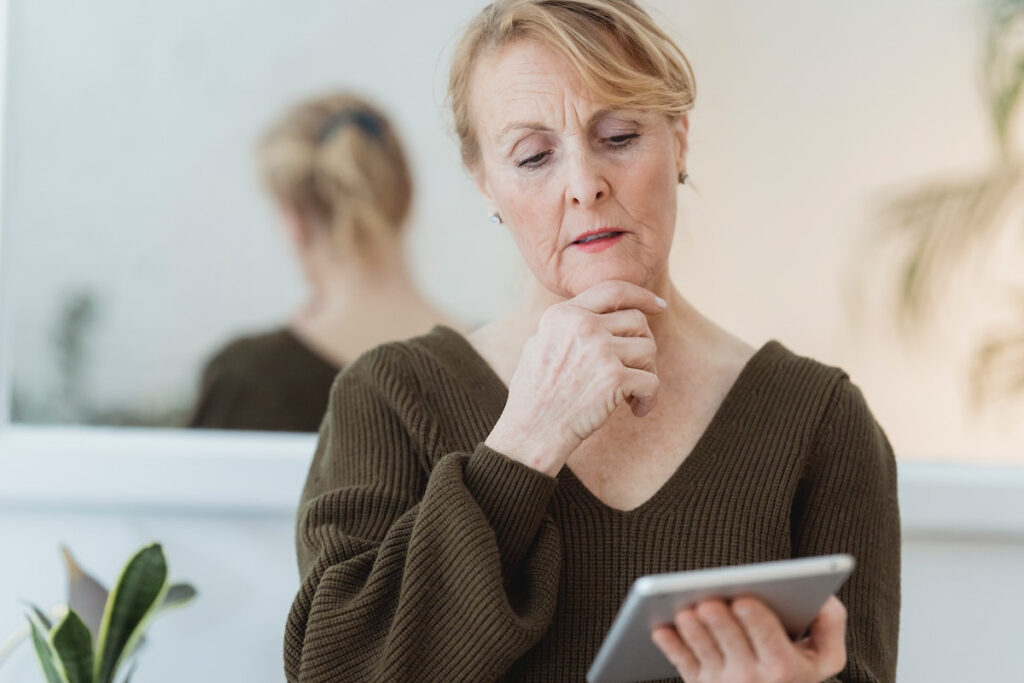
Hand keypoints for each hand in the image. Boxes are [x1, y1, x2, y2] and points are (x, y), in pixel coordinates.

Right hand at [485, 280, 664, 475]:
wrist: (532, 431)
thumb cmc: (535, 394)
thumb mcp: (540, 344)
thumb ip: (570, 325)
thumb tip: (606, 315)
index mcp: (563, 314)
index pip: (613, 290)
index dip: (641, 296)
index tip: (658, 306)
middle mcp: (582, 326)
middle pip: (637, 321)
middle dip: (642, 344)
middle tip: (636, 368)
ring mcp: (600, 351)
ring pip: (648, 349)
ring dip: (646, 371)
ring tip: (630, 393)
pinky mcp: (614, 379)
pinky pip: (652, 381)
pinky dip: (649, 398)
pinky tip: (636, 409)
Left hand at [651, 596, 847, 682]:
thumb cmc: (798, 671)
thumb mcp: (826, 656)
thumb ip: (830, 623)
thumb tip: (823, 595)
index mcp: (784, 667)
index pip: (768, 639)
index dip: (756, 620)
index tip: (744, 601)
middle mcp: (753, 680)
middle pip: (732, 644)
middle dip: (721, 623)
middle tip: (709, 603)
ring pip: (703, 653)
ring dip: (693, 632)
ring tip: (686, 612)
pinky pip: (681, 664)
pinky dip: (671, 646)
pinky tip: (661, 629)